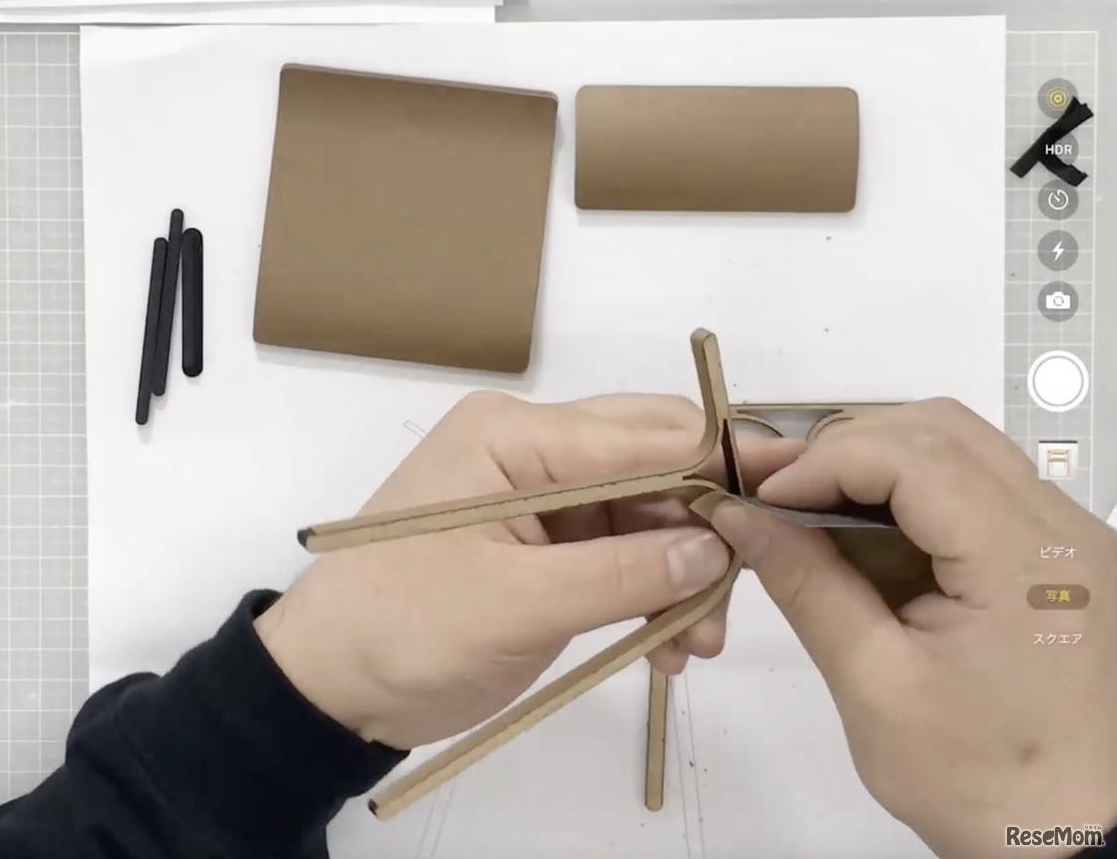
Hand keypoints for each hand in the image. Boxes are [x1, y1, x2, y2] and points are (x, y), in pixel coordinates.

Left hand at [254, 391, 801, 749]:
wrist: (330, 687)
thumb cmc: (402, 630)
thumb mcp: (513, 604)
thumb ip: (620, 574)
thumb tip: (718, 548)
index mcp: (512, 436)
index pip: (639, 433)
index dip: (717, 460)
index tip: (789, 492)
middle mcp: (531, 451)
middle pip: (649, 465)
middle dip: (703, 524)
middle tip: (745, 585)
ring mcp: (539, 500)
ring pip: (644, 515)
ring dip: (682, 570)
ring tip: (702, 642)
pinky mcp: (544, 549)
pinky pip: (619, 555)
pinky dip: (649, 593)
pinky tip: (670, 646)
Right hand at [710, 398, 1116, 858]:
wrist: (1075, 841)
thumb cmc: (979, 781)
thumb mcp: (873, 685)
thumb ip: (805, 584)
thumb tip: (737, 516)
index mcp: (1025, 560)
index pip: (914, 455)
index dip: (824, 460)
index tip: (760, 498)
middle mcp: (1064, 528)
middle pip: (941, 429)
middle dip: (846, 448)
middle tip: (777, 493)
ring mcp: (1070, 539)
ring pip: (961, 447)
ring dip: (877, 465)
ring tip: (811, 510)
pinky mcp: (1061, 557)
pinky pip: (979, 487)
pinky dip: (911, 493)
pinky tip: (864, 534)